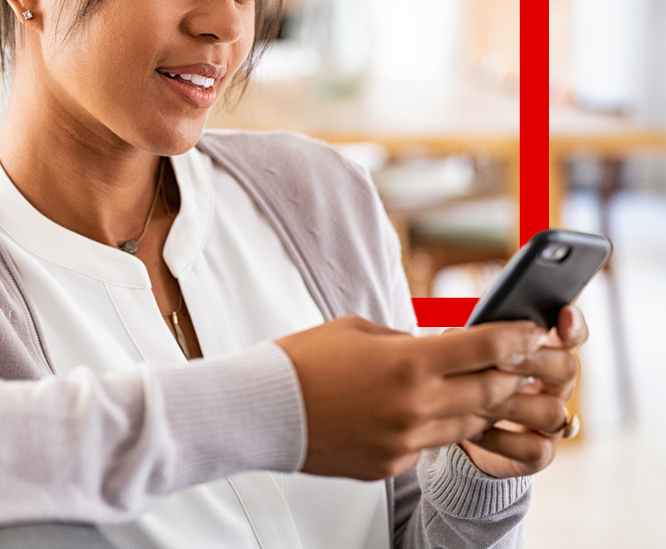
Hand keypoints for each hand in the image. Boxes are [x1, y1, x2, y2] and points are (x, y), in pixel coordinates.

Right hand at [274, 315, 545, 480]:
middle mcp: (415, 405)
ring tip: (472, 387)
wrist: (265, 409)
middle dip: (509, 375)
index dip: (516, 338)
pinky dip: (432, 428)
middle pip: (488, 391)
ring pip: (466, 425)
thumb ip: (406, 340)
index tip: (530, 332)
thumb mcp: (359, 330)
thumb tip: (437, 348)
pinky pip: (428, 446)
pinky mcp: (391, 464)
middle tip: (517, 363)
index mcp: (408, 362)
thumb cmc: (305, 360)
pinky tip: (413, 413)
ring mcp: (405, 440)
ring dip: (476, 405)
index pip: (484, 348)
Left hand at [459, 305, 588, 477]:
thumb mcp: (462, 354)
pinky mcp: (538, 454)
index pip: (571, 335)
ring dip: (512, 404)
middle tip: (500, 359)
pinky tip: (474, 430)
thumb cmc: (460, 378)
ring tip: (475, 400)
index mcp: (542, 353)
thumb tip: (459, 334)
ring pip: (553, 411)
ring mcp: (550, 421)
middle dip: (533, 361)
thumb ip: (470, 340)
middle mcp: (555, 386)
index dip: (572, 325)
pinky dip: (502, 439)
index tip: (564, 313)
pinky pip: (534, 448)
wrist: (449, 429)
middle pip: (567, 368)